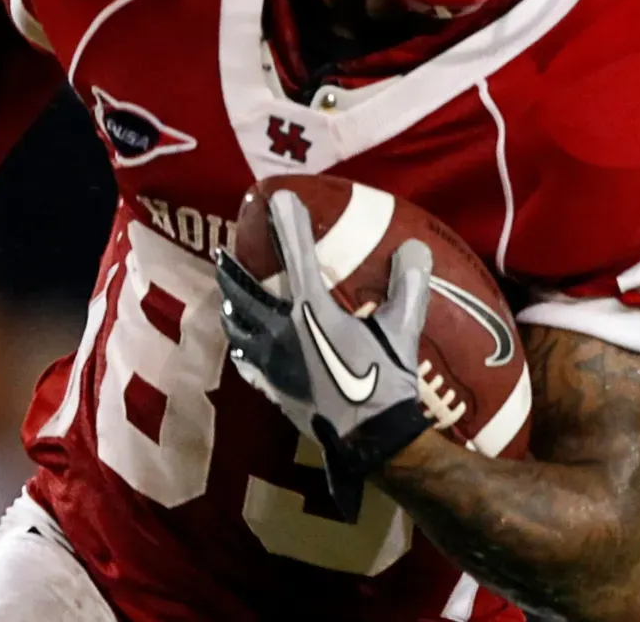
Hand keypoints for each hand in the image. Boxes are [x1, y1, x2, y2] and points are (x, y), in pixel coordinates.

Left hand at [213, 190, 434, 521]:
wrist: (369, 441)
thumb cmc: (385, 382)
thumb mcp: (402, 330)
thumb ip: (407, 286)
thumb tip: (415, 247)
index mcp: (311, 310)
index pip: (295, 255)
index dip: (287, 222)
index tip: (277, 197)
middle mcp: (281, 331)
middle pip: (245, 291)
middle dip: (233, 269)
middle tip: (223, 252)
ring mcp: (271, 362)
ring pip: (238, 326)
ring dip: (232, 306)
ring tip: (228, 296)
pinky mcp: (272, 388)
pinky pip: (247, 361)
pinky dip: (243, 346)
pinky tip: (243, 347)